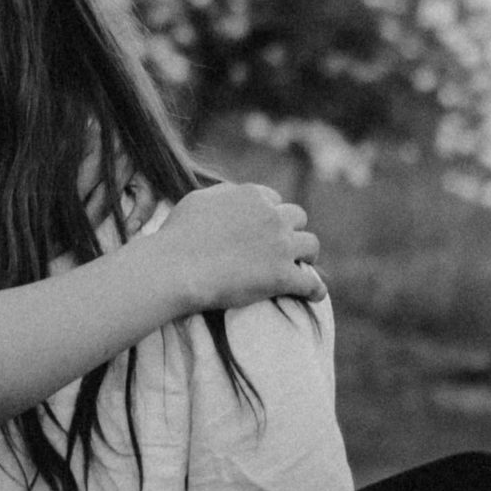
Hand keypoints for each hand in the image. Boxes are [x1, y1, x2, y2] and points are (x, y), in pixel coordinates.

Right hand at [150, 182, 324, 311]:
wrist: (176, 268)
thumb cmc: (178, 236)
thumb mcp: (199, 200)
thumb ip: (222, 195)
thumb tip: (233, 196)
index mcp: (251, 196)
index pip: (273, 200)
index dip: (269, 214)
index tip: (265, 229)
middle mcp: (271, 216)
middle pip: (298, 217)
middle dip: (292, 230)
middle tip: (285, 246)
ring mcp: (280, 246)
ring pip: (312, 245)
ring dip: (308, 255)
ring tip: (302, 266)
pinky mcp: (282, 276)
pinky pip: (311, 283)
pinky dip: (314, 289)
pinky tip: (315, 295)